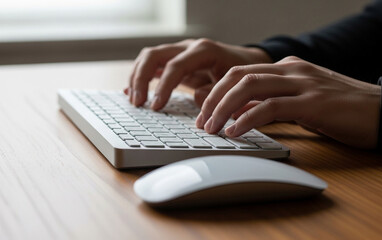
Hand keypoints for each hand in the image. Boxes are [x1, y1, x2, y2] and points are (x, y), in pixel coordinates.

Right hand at [126, 38, 271, 107]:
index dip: (163, 86)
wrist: (247, 62)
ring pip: (149, 57)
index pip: (175, 66)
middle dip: (141, 78)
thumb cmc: (241, 73)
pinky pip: (153, 65)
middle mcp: (188, 47)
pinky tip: (132, 91)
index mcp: (204, 50)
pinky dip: (141, 77)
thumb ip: (216, 92)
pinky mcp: (176, 60)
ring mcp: (180, 52)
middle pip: (154, 55)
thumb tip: (196, 98)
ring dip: (137, 77)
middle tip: (138, 103)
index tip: (156, 106)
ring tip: (134, 100)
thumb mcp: (234, 85)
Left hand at [196, 56, 381, 148]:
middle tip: (201, 121)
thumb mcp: (302, 102)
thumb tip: (241, 115)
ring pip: (249, 87)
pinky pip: (270, 106)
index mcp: (288, 69)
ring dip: (223, 108)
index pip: (241, 73)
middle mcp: (291, 71)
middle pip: (238, 76)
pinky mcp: (312, 102)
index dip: (217, 92)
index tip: (204, 112)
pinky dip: (247, 119)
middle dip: (213, 98)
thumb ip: (273, 103)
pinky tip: (235, 132)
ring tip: (210, 128)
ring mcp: (302, 83)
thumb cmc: (342, 110)